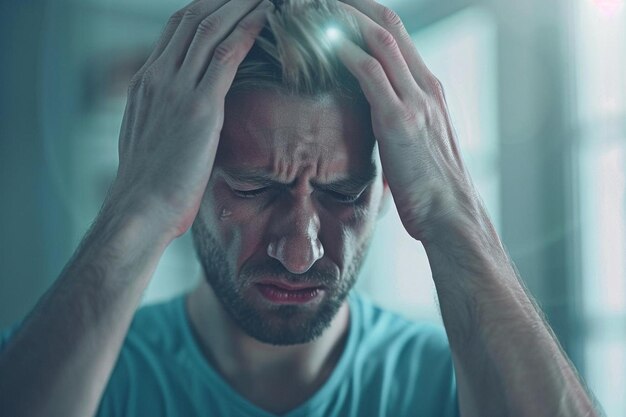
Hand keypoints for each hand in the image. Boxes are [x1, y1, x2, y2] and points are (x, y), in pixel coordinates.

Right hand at [108, 0, 271, 238]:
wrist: (138, 210)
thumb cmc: (147, 185)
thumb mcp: (150, 139)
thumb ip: (164, 116)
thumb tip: (184, 117)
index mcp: (145, 83)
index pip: (175, 29)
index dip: (204, 9)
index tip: (228, 3)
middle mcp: (158, 77)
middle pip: (192, 18)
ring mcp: (177, 89)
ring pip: (210, 29)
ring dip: (240, 6)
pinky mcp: (200, 108)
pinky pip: (226, 57)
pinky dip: (247, 32)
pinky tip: (265, 19)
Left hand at [335, 0, 484, 244]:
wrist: (451, 214)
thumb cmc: (432, 185)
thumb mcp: (417, 142)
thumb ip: (398, 119)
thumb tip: (372, 117)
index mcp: (429, 89)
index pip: (397, 32)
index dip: (364, 13)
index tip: (336, 7)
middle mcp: (426, 85)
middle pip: (388, 23)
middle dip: (351, 4)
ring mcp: (416, 100)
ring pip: (379, 39)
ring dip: (341, 19)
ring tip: (311, 9)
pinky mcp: (400, 121)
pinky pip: (370, 74)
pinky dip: (344, 53)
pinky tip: (321, 44)